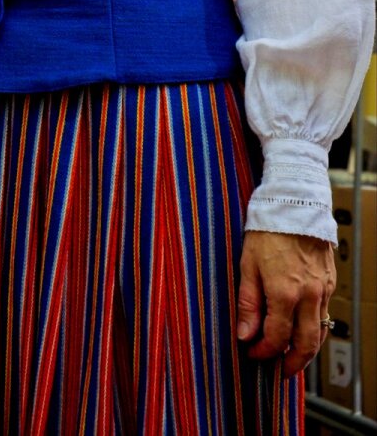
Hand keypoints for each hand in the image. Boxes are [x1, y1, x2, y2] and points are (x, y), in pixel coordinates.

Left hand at [237, 230, 335, 375]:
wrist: (294, 204)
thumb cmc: (267, 230)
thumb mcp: (247, 264)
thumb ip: (247, 302)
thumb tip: (245, 334)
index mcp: (284, 293)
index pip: (277, 338)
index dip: (264, 352)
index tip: (252, 353)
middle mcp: (307, 296)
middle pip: (305, 344)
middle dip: (292, 363)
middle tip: (279, 370)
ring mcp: (321, 290)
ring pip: (319, 332)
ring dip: (306, 349)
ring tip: (291, 356)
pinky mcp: (328, 282)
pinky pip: (324, 314)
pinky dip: (314, 328)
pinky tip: (301, 328)